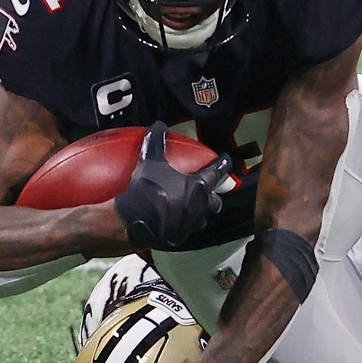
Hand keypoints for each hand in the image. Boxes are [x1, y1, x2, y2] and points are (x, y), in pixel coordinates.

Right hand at [114, 122, 232, 248]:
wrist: (135, 221)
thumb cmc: (149, 189)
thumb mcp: (151, 161)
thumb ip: (156, 142)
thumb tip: (158, 125)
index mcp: (199, 186)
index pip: (217, 172)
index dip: (223, 164)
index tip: (226, 160)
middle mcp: (199, 206)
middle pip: (215, 202)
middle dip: (214, 195)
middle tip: (207, 189)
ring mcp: (190, 224)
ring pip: (201, 218)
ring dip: (199, 212)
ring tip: (190, 206)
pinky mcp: (177, 237)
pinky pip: (184, 230)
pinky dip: (181, 224)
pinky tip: (172, 220)